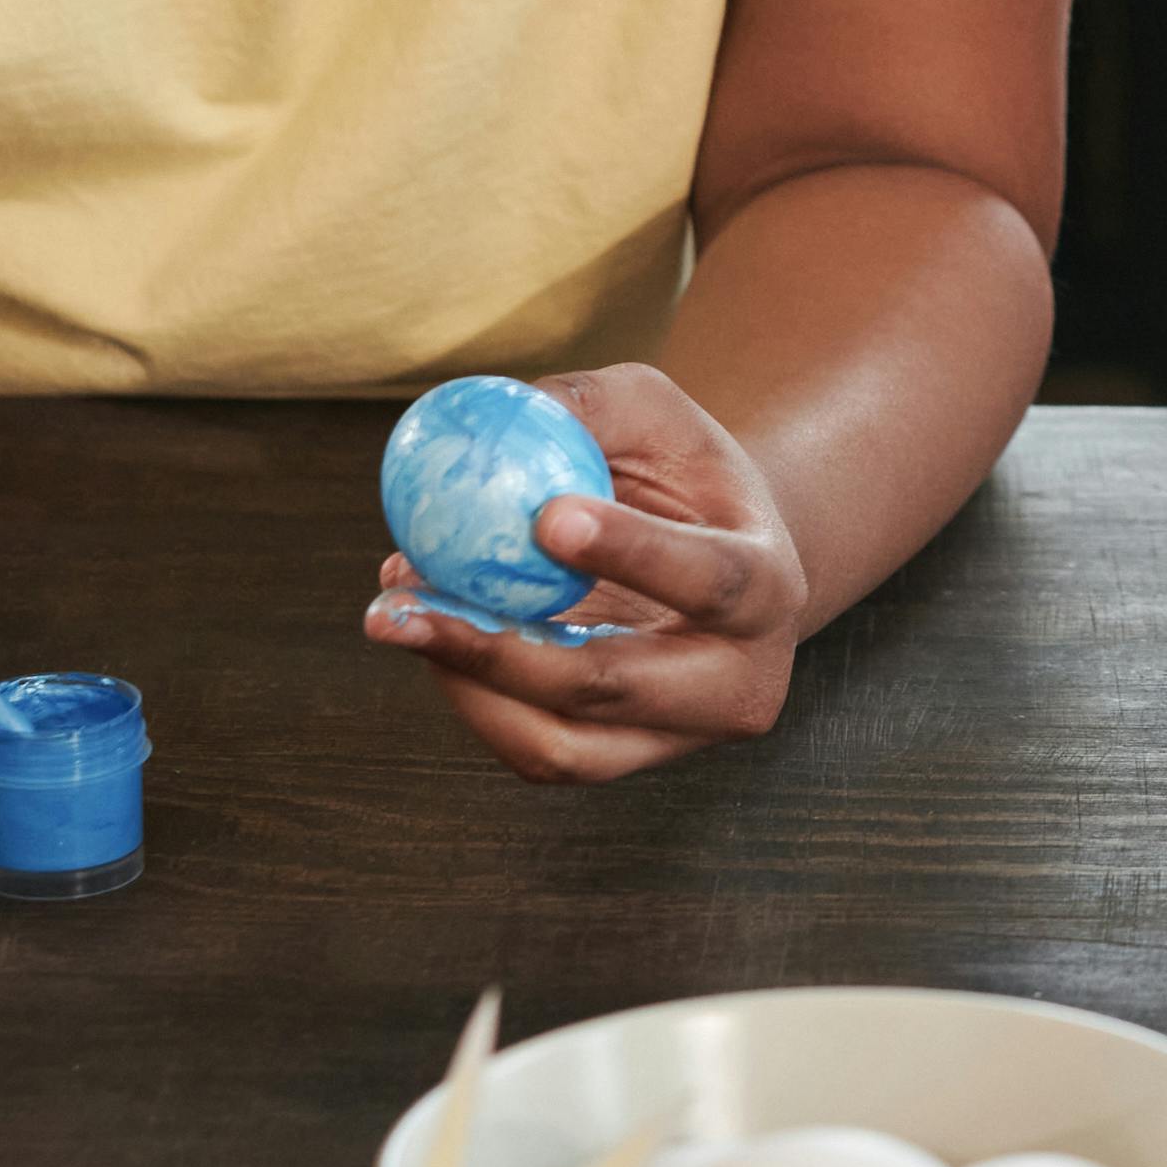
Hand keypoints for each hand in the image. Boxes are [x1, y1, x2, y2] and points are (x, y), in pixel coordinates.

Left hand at [365, 363, 818, 780]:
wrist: (719, 567)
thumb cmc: (683, 479)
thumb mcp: (656, 416)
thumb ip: (591, 408)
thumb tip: (504, 416)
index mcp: (769, 587)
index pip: (709, 580)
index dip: (631, 554)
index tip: (545, 518)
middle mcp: (737, 682)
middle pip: (614, 686)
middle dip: (499, 649)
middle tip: (405, 598)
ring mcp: (678, 737)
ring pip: (561, 745)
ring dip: (465, 683)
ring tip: (397, 614)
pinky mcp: (622, 758)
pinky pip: (533, 750)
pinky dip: (469, 696)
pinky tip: (432, 631)